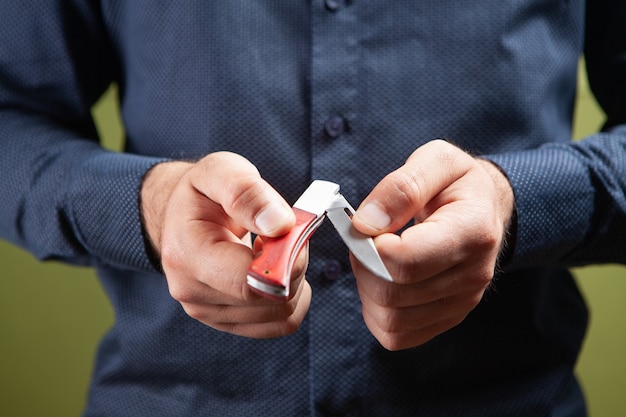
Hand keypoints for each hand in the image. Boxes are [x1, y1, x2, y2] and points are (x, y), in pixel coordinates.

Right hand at [140, 152, 310, 337]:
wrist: (181, 215)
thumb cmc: (203, 192)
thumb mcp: (221, 171)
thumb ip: (248, 193)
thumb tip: (279, 225)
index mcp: (187, 253)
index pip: (249, 281)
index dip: (287, 260)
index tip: (292, 232)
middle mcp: (192, 291)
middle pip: (270, 299)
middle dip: (293, 264)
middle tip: (283, 235)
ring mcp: (206, 311)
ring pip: (280, 313)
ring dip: (293, 279)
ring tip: (273, 250)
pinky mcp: (225, 321)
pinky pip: (279, 324)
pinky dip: (291, 298)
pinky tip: (278, 272)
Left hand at [352, 140, 513, 349]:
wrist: (486, 206)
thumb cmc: (457, 183)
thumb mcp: (436, 160)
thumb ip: (401, 187)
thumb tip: (366, 224)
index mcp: (472, 231)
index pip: (406, 262)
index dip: (370, 248)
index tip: (367, 225)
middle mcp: (474, 274)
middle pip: (393, 295)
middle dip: (363, 267)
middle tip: (365, 240)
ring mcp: (463, 301)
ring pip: (391, 321)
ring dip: (367, 291)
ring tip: (374, 260)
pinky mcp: (449, 317)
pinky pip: (397, 336)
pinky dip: (376, 314)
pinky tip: (382, 283)